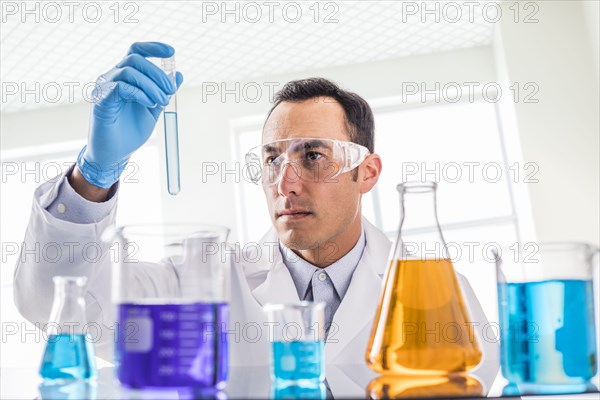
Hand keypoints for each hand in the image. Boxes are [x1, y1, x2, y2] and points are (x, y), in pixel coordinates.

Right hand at [77, 42, 183, 187]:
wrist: (116, 154)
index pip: (136, 51)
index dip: (153, 47)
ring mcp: (105, 87)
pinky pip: (120, 86)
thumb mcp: (154, 108)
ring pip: (129, 70)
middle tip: (171, 91)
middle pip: (135, 58)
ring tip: (160, 101)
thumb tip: (179, 75)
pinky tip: (148, 104)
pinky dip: (139, 93)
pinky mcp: (101, 100)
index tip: (171, 52)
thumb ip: (164, 92)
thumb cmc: (131, 131)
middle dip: (157, 73)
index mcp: (125, 77)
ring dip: (151, 85)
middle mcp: (113, 77)